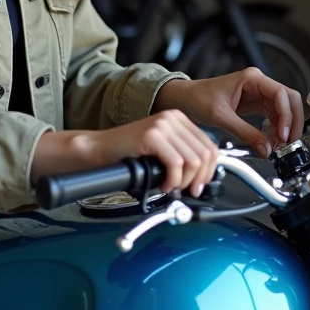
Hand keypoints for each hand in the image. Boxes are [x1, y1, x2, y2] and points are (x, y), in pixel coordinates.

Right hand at [88, 109, 218, 196]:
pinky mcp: (152, 135)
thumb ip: (183, 155)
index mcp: (179, 119)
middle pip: (205, 154)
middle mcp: (173, 118)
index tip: (200, 185)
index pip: (210, 146)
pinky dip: (173, 180)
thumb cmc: (128, 154)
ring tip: (172, 187)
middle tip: (188, 191)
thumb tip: (204, 175)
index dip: (209, 171)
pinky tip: (164, 185)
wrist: (99, 149)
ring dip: (185, 181)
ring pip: (193, 160)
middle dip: (199, 178)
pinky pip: (176, 163)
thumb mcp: (163, 150)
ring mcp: (162, 125)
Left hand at [153, 68, 304, 157]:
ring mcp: (259, 94)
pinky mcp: (256, 104)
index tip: (283, 134)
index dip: (286, 115)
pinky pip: (274, 116)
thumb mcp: (221, 117)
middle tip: (289, 141)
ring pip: (284, 109)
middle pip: (289, 100)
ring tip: (278, 144)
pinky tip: (271, 140)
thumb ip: (245, 133)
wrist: (185, 99)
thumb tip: (265, 148)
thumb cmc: (198, 98)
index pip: (281, 94)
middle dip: (293, 121)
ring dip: (285, 127)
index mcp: (252, 78)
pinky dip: (276, 129)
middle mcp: (259, 84)